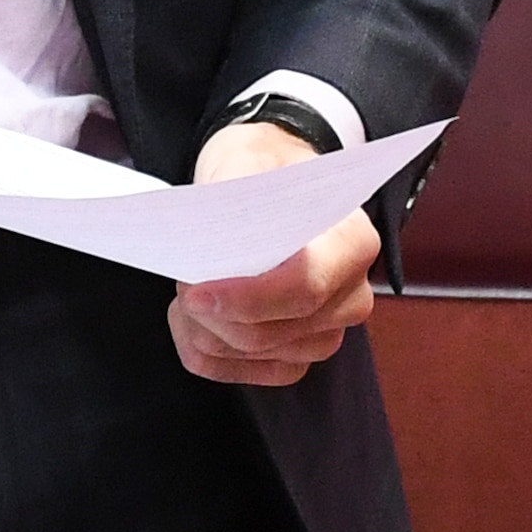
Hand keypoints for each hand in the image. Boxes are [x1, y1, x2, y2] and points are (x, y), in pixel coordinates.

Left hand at [167, 119, 380, 386]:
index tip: (194, 291)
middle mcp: (352, 296)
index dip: (247, 298)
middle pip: (272, 332)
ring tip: (185, 289)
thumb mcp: (246, 158)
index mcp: (352, 242)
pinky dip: (206, 350)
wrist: (272, 179)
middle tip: (179, 278)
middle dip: (212, 314)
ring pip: (253, 355)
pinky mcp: (297, 356)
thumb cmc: (262, 167)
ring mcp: (327, 333)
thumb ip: (232, 193)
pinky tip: (192, 318)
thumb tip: (208, 238)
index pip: (305, 286)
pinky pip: (243, 373)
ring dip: (205, 330)